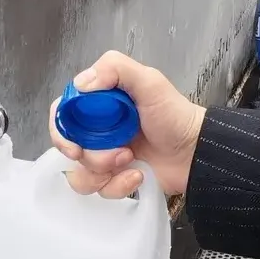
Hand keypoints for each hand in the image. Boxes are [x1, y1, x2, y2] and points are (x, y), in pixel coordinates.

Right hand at [49, 51, 205, 198]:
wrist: (197, 153)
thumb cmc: (176, 116)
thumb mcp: (149, 82)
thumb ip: (114, 68)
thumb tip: (80, 84)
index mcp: (100, 104)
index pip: (63, 115)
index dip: (62, 131)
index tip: (74, 144)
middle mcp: (98, 130)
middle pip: (70, 148)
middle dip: (90, 155)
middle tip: (118, 153)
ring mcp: (107, 156)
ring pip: (81, 174)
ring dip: (103, 172)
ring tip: (130, 162)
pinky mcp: (117, 178)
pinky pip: (102, 190)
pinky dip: (119, 185)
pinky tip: (138, 174)